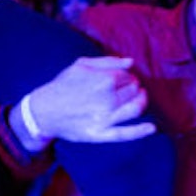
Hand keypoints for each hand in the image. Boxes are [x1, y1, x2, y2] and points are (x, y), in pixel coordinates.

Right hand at [28, 57, 154, 143]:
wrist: (44, 111)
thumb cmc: (63, 85)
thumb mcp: (80, 65)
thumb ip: (108, 61)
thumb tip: (131, 62)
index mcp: (103, 80)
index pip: (128, 77)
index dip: (127, 77)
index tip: (121, 79)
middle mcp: (107, 99)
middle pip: (134, 91)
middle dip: (134, 88)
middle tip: (127, 89)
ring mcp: (105, 118)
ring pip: (136, 109)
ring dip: (141, 102)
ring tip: (139, 99)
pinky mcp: (100, 134)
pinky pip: (125, 134)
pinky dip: (141, 131)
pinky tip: (151, 128)